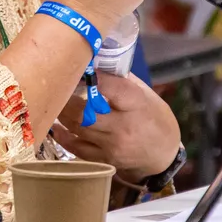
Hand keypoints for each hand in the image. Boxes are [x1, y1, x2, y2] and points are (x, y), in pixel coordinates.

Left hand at [50, 73, 181, 181]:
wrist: (164, 152)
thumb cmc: (153, 116)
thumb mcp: (144, 93)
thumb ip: (119, 79)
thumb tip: (94, 62)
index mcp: (136, 104)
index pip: (110, 87)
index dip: (91, 77)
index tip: (79, 67)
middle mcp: (123, 126)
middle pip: (85, 112)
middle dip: (67, 98)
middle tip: (59, 87)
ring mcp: (113, 145)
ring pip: (78, 128)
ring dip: (63, 114)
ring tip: (58, 102)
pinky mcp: (105, 159)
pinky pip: (77, 148)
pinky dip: (63, 136)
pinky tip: (57, 126)